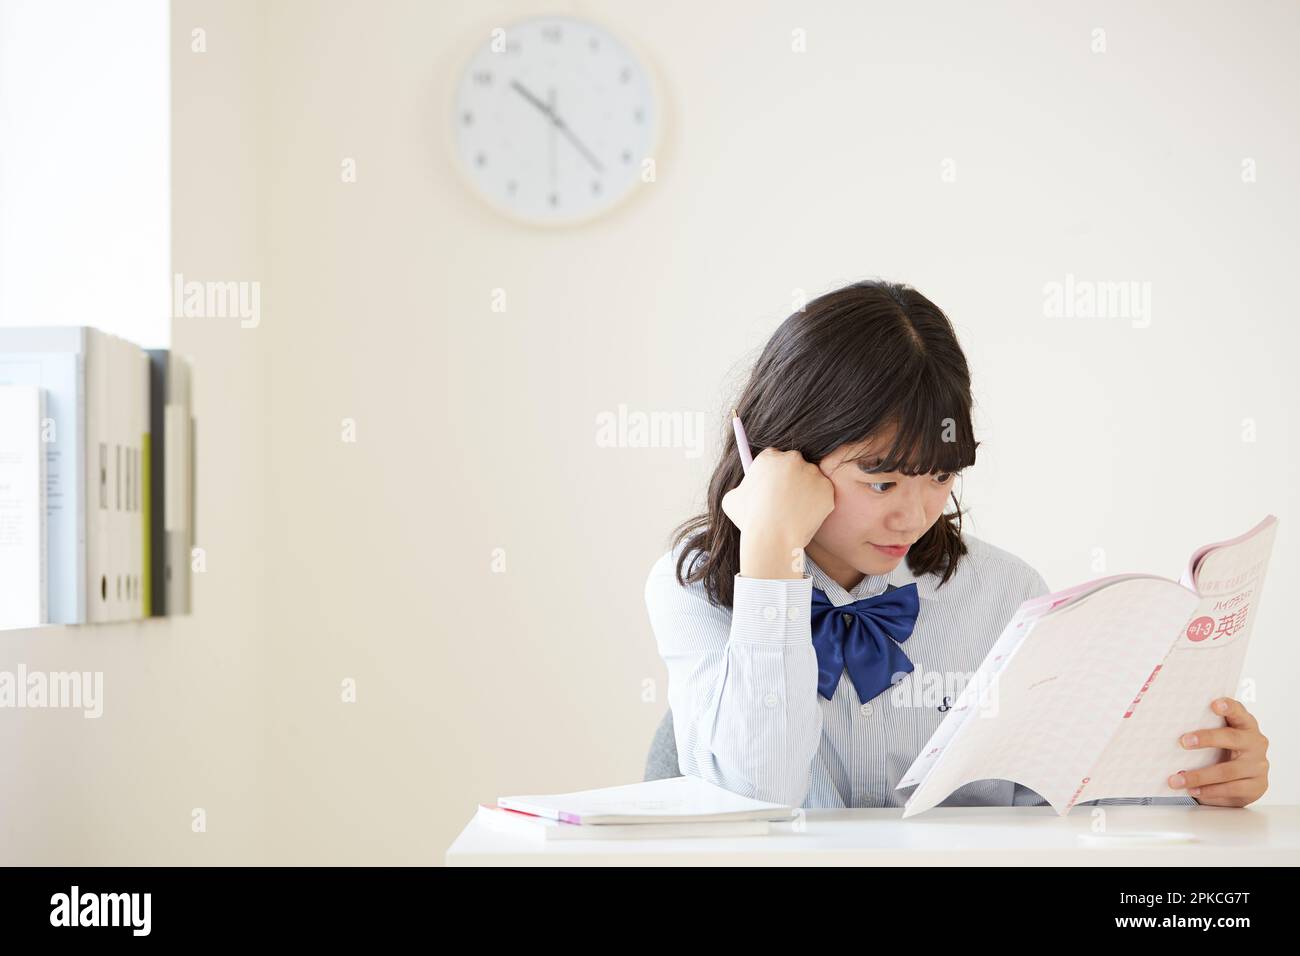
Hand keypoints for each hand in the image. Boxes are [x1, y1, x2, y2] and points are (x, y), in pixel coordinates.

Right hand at [722, 448, 834, 578]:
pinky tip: (804, 517)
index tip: (774, 484)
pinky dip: (816, 505)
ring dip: (805, 491)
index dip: (773, 473)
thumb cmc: (749, 520)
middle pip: (794, 463)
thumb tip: (746, 489)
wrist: (773, 537)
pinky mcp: (827, 488)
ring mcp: (812, 473)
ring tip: (794, 513)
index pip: (774, 457)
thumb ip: (741, 488)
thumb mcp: (731, 500)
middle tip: (786, 498)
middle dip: (792, 478)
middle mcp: (792, 459)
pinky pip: (822, 495)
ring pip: (810, 479)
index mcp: (769, 457)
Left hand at [1169, 697, 1268, 806]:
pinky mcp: (1257, 786)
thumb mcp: (1219, 735)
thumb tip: (1167, 724)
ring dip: (1199, 776)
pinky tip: (1194, 791)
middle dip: (1206, 739)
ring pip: (1228, 771)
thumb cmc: (1225, 749)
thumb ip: (1205, 726)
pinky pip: (1231, 790)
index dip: (1228, 707)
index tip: (1214, 704)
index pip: (1239, 712)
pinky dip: (1210, 792)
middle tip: (1183, 741)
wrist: (1247, 777)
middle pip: (1232, 738)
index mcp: (1246, 725)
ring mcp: (1258, 765)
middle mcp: (1255, 743)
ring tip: (1177, 779)